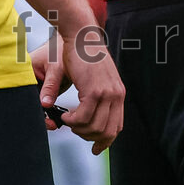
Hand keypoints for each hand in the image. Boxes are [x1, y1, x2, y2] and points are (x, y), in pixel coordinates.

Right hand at [31, 38, 71, 131]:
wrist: (74, 45)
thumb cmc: (62, 51)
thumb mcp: (56, 68)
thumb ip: (50, 86)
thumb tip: (45, 104)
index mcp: (24, 70)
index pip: (22, 92)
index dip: (29, 106)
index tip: (40, 117)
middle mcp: (28, 79)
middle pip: (29, 100)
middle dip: (38, 113)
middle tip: (51, 123)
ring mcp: (37, 85)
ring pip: (37, 104)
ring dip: (45, 113)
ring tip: (55, 122)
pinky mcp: (45, 89)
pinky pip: (45, 103)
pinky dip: (50, 110)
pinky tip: (57, 117)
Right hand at [58, 27, 124, 154]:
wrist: (81, 35)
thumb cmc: (84, 54)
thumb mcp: (96, 77)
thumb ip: (98, 95)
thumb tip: (92, 114)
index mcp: (118, 93)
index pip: (117, 126)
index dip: (105, 141)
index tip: (94, 148)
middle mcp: (116, 95)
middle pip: (107, 131)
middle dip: (89, 137)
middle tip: (74, 130)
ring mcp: (106, 93)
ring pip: (94, 127)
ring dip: (78, 129)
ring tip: (67, 121)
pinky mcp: (94, 90)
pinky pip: (83, 117)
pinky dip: (72, 121)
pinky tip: (65, 116)